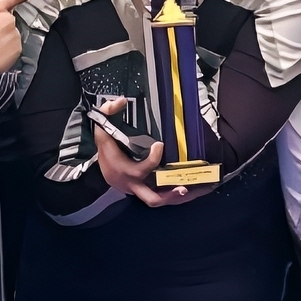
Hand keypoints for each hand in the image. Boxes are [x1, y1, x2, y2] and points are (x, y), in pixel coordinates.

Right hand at [90, 99, 211, 207]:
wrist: (98, 170)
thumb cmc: (105, 150)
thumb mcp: (101, 129)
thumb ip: (108, 113)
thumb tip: (121, 100)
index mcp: (126, 171)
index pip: (143, 168)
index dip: (154, 158)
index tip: (160, 144)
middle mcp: (134, 185)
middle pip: (153, 198)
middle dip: (171, 194)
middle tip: (186, 187)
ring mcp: (141, 190)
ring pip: (162, 200)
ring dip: (181, 197)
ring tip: (202, 189)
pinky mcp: (146, 191)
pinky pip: (164, 197)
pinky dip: (178, 195)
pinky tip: (196, 189)